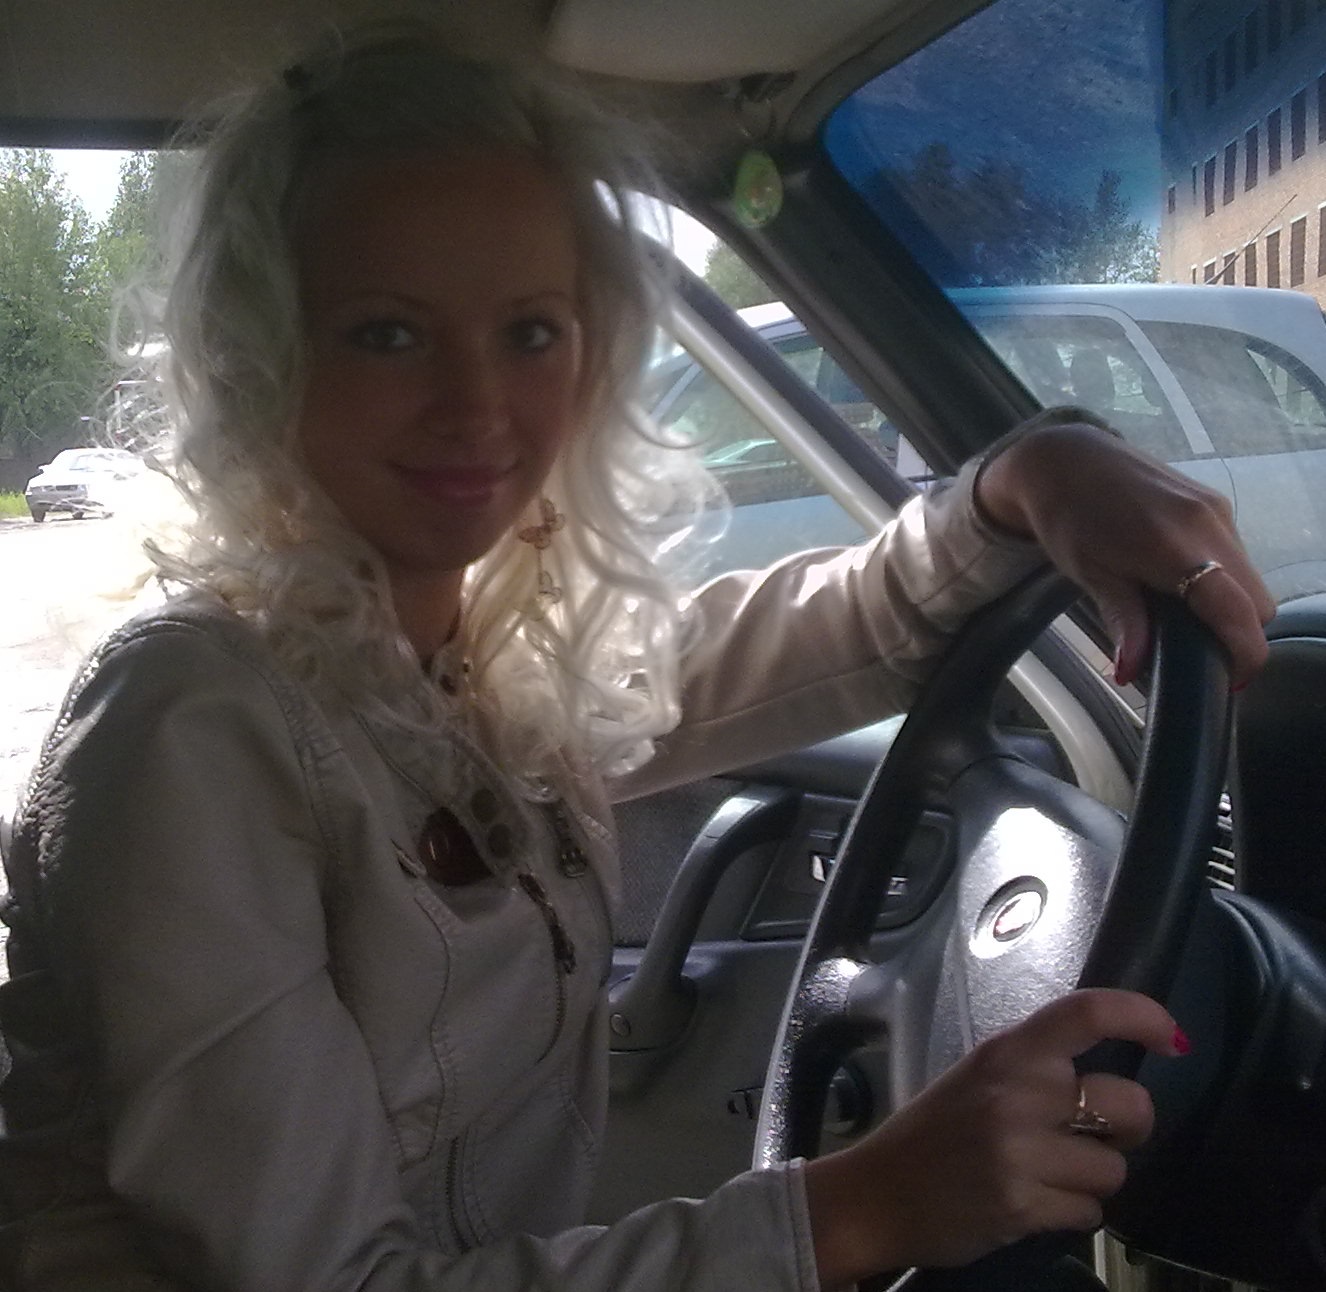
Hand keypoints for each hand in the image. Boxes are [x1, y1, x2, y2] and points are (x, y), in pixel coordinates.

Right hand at [803, 989, 1186, 1289]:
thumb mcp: (979, 1076)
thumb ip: (1036, 1067)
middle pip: (1130, 1105)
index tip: (1171, 1037)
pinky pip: (1090, 1213)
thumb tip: (1112, 1071)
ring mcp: (1020, 1151)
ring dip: (1093, 1179)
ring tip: (1049, 1175)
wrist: (878, 1193)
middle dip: (1128, 1128)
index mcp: (1007, 1051)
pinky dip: (1071, 1213)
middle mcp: (1018, 1093)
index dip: (1142, 1016)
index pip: (1087, 1014)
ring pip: (1115, 1169)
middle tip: (1097, 1135)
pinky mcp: (1022, 1206)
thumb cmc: (935, 1131)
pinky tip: (1034, 1203)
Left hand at [974, 420, 1275, 688]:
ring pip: (1251, 576)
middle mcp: (1209, 522)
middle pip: (1257, 599)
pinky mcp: (1213, 501)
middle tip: (1202, 656)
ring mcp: (1216, 508)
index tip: (1230, 680)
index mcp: (1175, 545)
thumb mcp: (1090, 574)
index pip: (1236, 608)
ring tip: (1190, 624)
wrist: (1063, 457)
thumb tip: (1130, 672)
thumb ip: (1123, 621)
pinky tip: (1185, 587)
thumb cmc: (1068, 517)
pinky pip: (1237, 552)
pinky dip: (1224, 579)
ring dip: (1233, 606)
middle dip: (1240, 634)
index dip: (1244, 652)